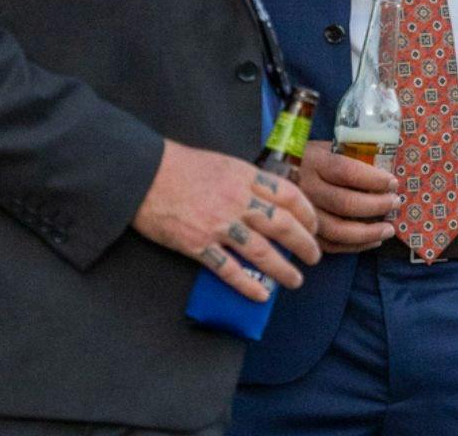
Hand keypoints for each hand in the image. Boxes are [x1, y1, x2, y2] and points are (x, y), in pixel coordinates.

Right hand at [133, 140, 320, 302]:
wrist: (144, 173)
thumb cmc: (181, 166)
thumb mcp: (223, 163)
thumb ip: (247, 180)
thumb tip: (268, 200)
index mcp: (245, 177)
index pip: (289, 196)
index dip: (308, 214)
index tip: (314, 226)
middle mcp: (238, 200)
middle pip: (283, 226)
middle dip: (305, 245)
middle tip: (313, 257)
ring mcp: (218, 225)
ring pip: (262, 252)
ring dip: (283, 270)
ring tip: (294, 280)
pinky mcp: (198, 245)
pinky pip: (230, 270)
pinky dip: (248, 285)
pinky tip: (261, 295)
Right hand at [298, 143, 399, 254]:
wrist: (275, 174)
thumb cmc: (310, 159)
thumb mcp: (325, 147)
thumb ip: (350, 154)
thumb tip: (386, 168)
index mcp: (313, 162)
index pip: (346, 171)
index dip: (373, 179)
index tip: (392, 182)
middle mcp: (305, 188)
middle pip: (345, 203)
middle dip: (376, 206)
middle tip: (395, 203)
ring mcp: (302, 214)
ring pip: (338, 230)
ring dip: (369, 232)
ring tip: (389, 229)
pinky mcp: (303, 232)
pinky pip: (331, 245)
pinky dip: (356, 246)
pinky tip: (373, 240)